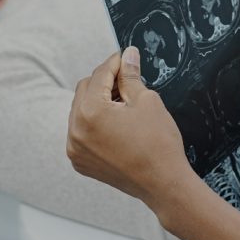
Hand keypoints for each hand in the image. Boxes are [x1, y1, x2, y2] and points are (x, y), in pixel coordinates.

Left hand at [67, 47, 194, 216]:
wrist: (163, 184)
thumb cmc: (158, 143)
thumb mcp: (146, 101)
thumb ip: (130, 76)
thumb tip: (127, 55)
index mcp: (91, 112)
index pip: (99, 75)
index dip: (115, 62)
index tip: (126, 56)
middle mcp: (76, 130)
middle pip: (84, 90)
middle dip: (104, 80)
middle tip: (127, 78)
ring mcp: (75, 148)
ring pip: (80, 110)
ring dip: (98, 100)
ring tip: (123, 101)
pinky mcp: (80, 161)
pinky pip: (80, 131)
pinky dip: (94, 122)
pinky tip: (116, 121)